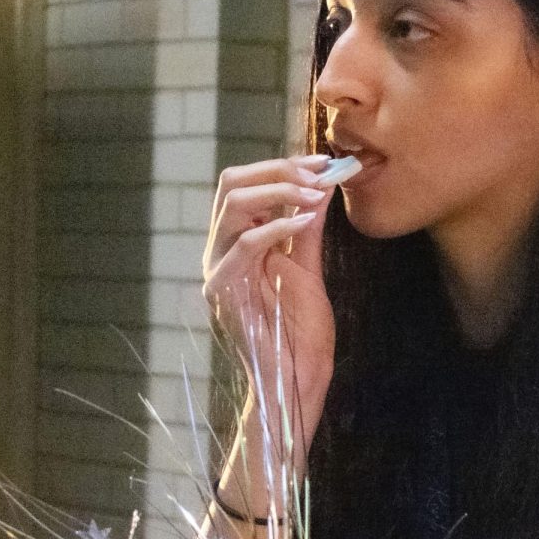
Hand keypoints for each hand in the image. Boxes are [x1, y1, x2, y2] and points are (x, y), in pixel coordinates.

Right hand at [203, 155, 335, 451]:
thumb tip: (319, 184)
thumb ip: (306, 226)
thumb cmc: (301, 330)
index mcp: (235, 244)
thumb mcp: (307, 266)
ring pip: (233, 206)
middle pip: (230, 185)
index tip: (321, 162)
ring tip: (314, 193)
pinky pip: (245, 245)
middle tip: (316, 173)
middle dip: (277, 171)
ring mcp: (217, 271)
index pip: (243, 185)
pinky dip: (278, 226)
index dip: (281, 167)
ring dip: (279, 192)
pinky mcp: (223, 292)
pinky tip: (305, 221)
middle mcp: (219, 252)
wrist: (298, 376)